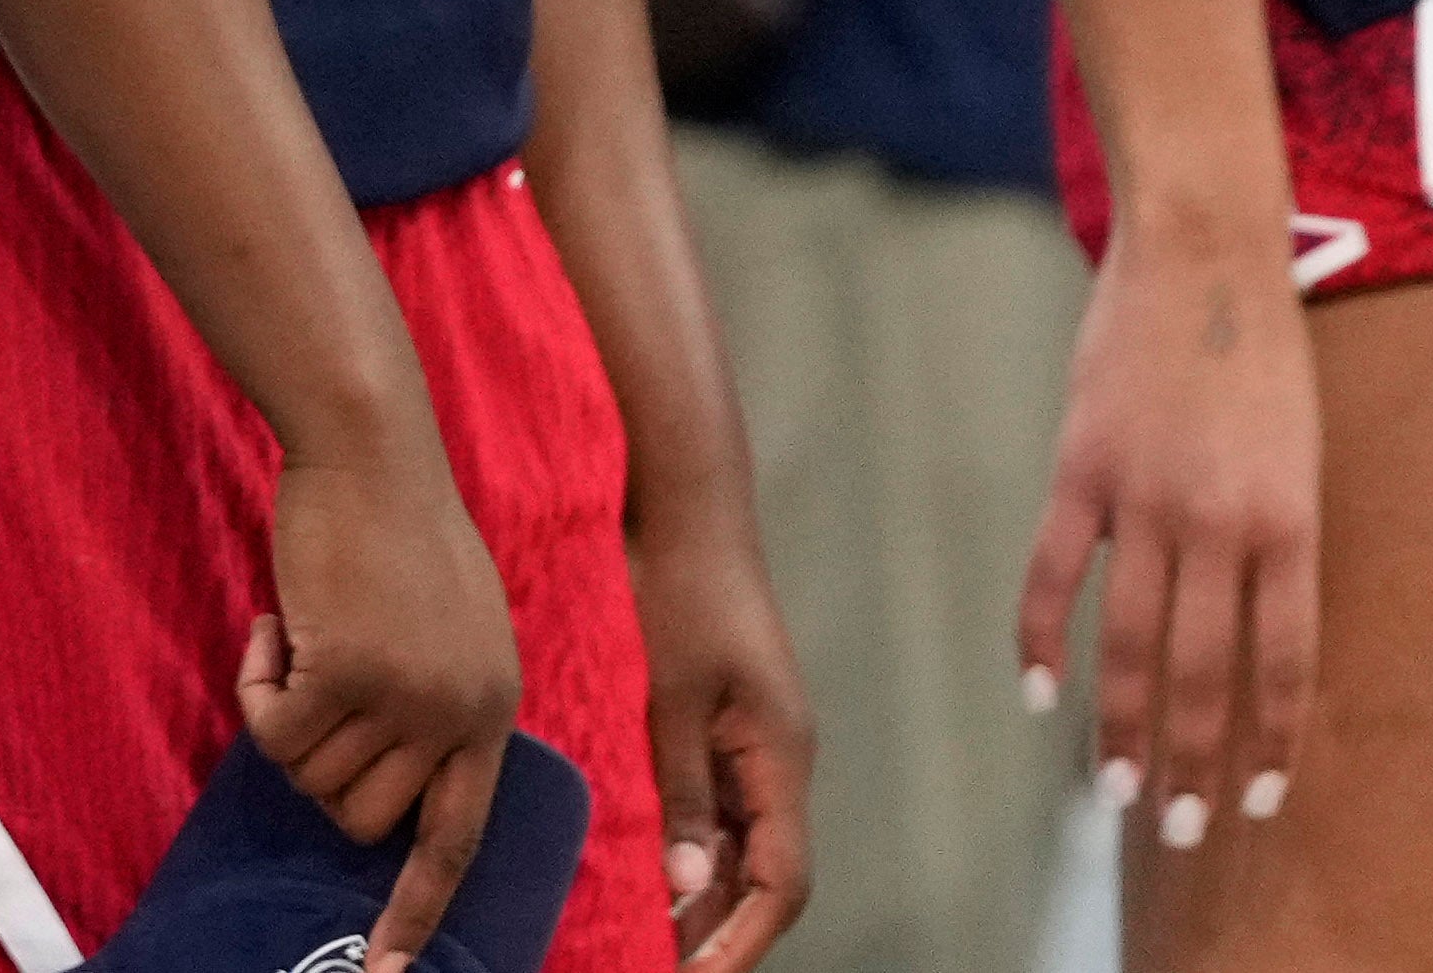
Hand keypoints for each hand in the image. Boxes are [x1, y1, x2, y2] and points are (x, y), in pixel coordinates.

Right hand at [236, 437, 522, 972]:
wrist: (372, 447)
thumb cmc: (399, 523)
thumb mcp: (451, 626)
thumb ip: (436, 703)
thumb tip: (387, 785)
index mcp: (492, 707)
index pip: (457, 837)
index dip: (415, 907)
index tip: (384, 971)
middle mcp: (460, 715)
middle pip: (362, 818)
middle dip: (319, 767)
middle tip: (309, 689)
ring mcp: (406, 698)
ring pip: (311, 777)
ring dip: (285, 717)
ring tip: (298, 639)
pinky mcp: (346, 672)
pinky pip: (272, 731)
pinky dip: (256, 687)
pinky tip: (272, 626)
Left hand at [630, 471, 814, 968]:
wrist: (687, 506)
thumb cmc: (680, 590)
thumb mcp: (670, 697)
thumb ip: (684, 792)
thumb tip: (691, 885)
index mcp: (781, 756)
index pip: (781, 881)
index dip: (742, 940)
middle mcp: (780, 757)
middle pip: (768, 873)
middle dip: (722, 931)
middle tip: (660, 968)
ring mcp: (758, 741)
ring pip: (745, 843)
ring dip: (706, 894)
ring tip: (650, 938)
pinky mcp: (730, 721)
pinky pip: (723, 805)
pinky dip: (695, 846)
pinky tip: (650, 867)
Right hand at [1016, 211, 1314, 857]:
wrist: (1205, 251)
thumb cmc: (1263, 355)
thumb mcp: (1301, 456)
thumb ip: (1277, 545)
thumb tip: (1254, 644)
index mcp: (1291, 522)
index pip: (1284, 664)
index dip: (1270, 742)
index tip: (1255, 801)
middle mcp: (1222, 522)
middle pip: (1203, 672)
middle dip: (1191, 762)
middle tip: (1177, 830)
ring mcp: (1145, 496)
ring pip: (1128, 642)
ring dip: (1122, 727)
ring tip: (1115, 791)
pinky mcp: (1082, 467)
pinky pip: (1054, 574)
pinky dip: (1039, 639)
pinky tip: (1037, 691)